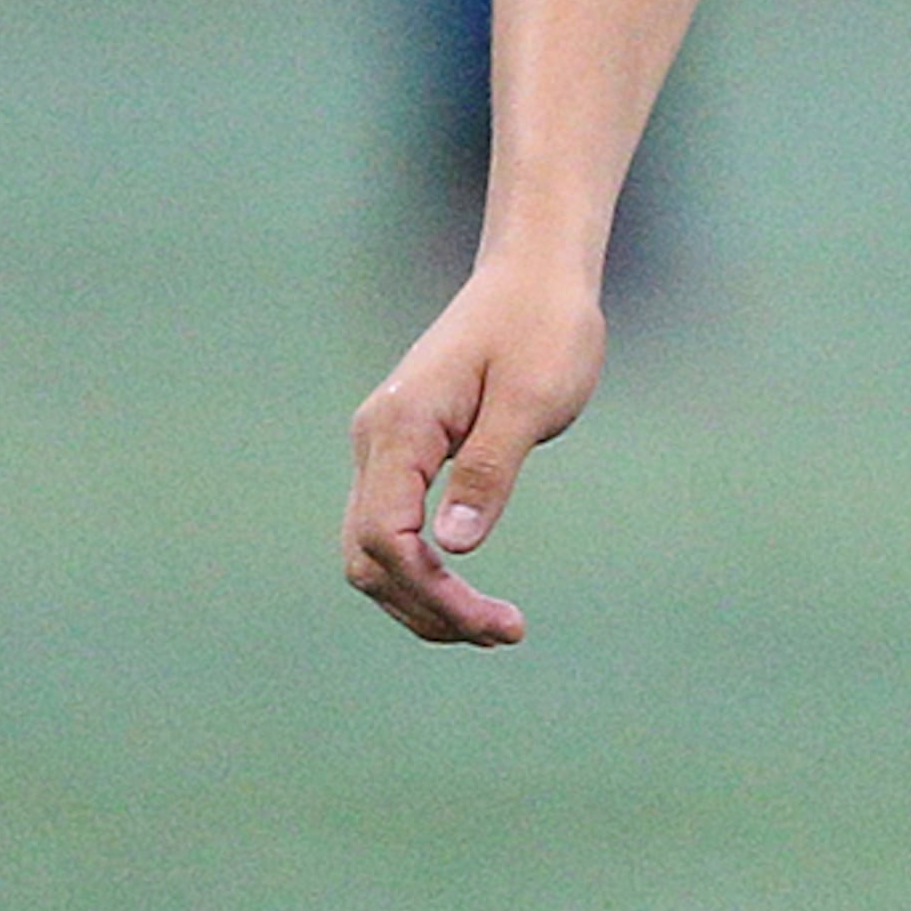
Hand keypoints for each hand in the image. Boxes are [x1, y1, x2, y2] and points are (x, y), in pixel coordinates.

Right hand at [342, 258, 607, 647]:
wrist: (533, 277)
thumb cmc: (542, 329)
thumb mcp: (530, 399)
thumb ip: (490, 469)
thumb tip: (452, 546)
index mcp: (401, 426)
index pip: (386, 538)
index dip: (433, 594)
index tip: (496, 623)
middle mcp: (376, 439)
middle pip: (368, 557)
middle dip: (428, 609)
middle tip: (505, 632)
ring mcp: (383, 447)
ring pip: (373, 550)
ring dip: (423, 599)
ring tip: (494, 626)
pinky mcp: (403, 453)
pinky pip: (392, 529)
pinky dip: (422, 573)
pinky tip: (468, 594)